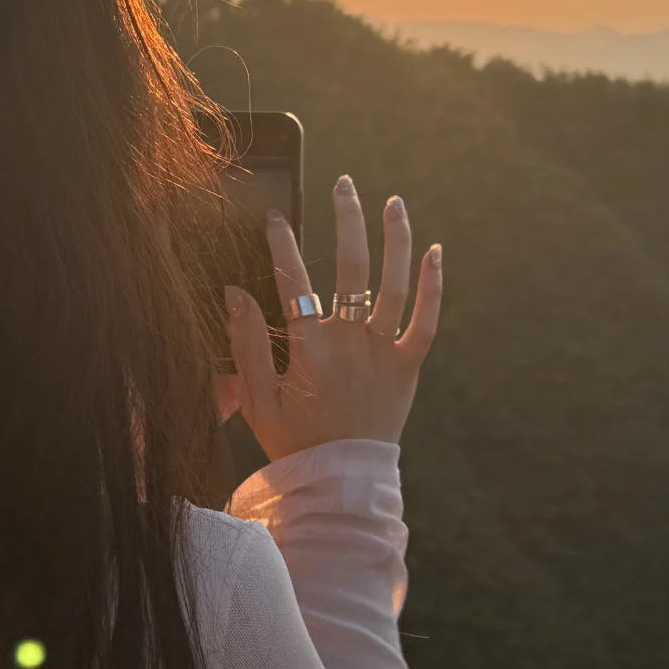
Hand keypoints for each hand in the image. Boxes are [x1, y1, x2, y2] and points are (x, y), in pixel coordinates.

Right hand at [218, 176, 441, 461]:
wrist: (341, 484)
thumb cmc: (293, 442)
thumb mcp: (256, 399)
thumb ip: (245, 343)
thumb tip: (232, 292)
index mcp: (308, 348)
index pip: (292, 280)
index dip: (282, 243)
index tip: (275, 216)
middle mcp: (348, 341)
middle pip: (350, 267)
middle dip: (346, 219)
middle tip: (343, 184)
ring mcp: (382, 352)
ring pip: (393, 284)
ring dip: (395, 238)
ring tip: (393, 201)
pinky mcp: (407, 367)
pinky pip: (426, 321)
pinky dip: (434, 286)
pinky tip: (436, 250)